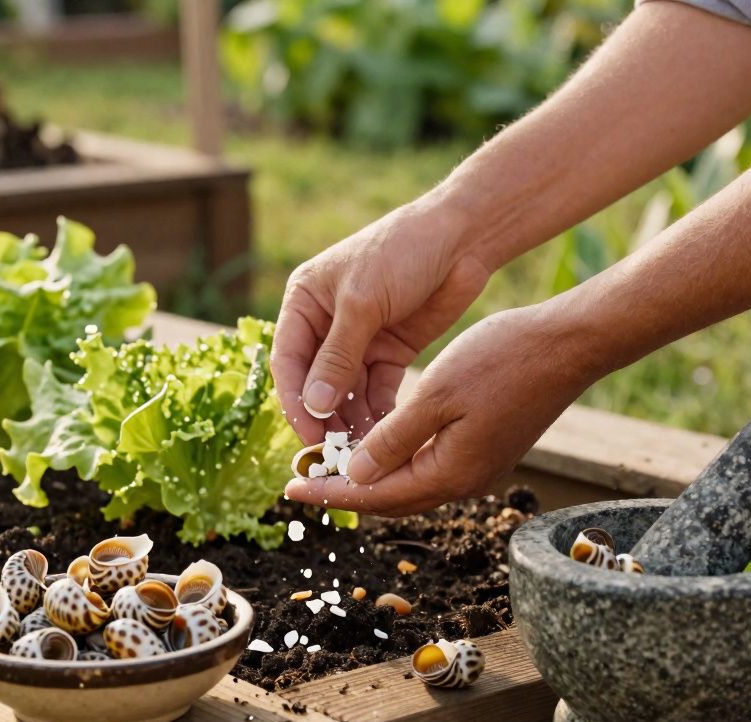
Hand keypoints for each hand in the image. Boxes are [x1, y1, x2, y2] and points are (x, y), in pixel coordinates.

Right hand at [270, 199, 491, 445]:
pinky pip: (376, 391)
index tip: (309, 436)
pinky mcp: (390, 352)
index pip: (289, 361)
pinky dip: (378, 413)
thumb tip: (312, 406)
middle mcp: (326, 324)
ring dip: (350, 421)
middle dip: (323, 418)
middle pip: (315, 383)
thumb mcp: (363, 302)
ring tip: (361, 453)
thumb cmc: (402, 252)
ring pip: (346, 393)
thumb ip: (337, 356)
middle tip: (334, 455)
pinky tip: (384, 437)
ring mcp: (359, 340)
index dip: (295, 402)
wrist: (462, 237)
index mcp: (304, 302)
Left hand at [284, 305, 596, 515]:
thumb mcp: (436, 394)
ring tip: (330, 463)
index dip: (330, 492)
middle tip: (302, 479)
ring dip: (370, 476)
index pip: (376, 496)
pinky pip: (429, 466)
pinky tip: (376, 443)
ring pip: (410, 484)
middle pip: (392, 499)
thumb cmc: (502, 360)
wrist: (568, 345)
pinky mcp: (486, 449)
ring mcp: (478, 467)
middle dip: (345, 490)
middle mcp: (465, 480)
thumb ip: (393, 439)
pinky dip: (396, 460)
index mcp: (451, 473)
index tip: (290, 488)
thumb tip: (354, 476)